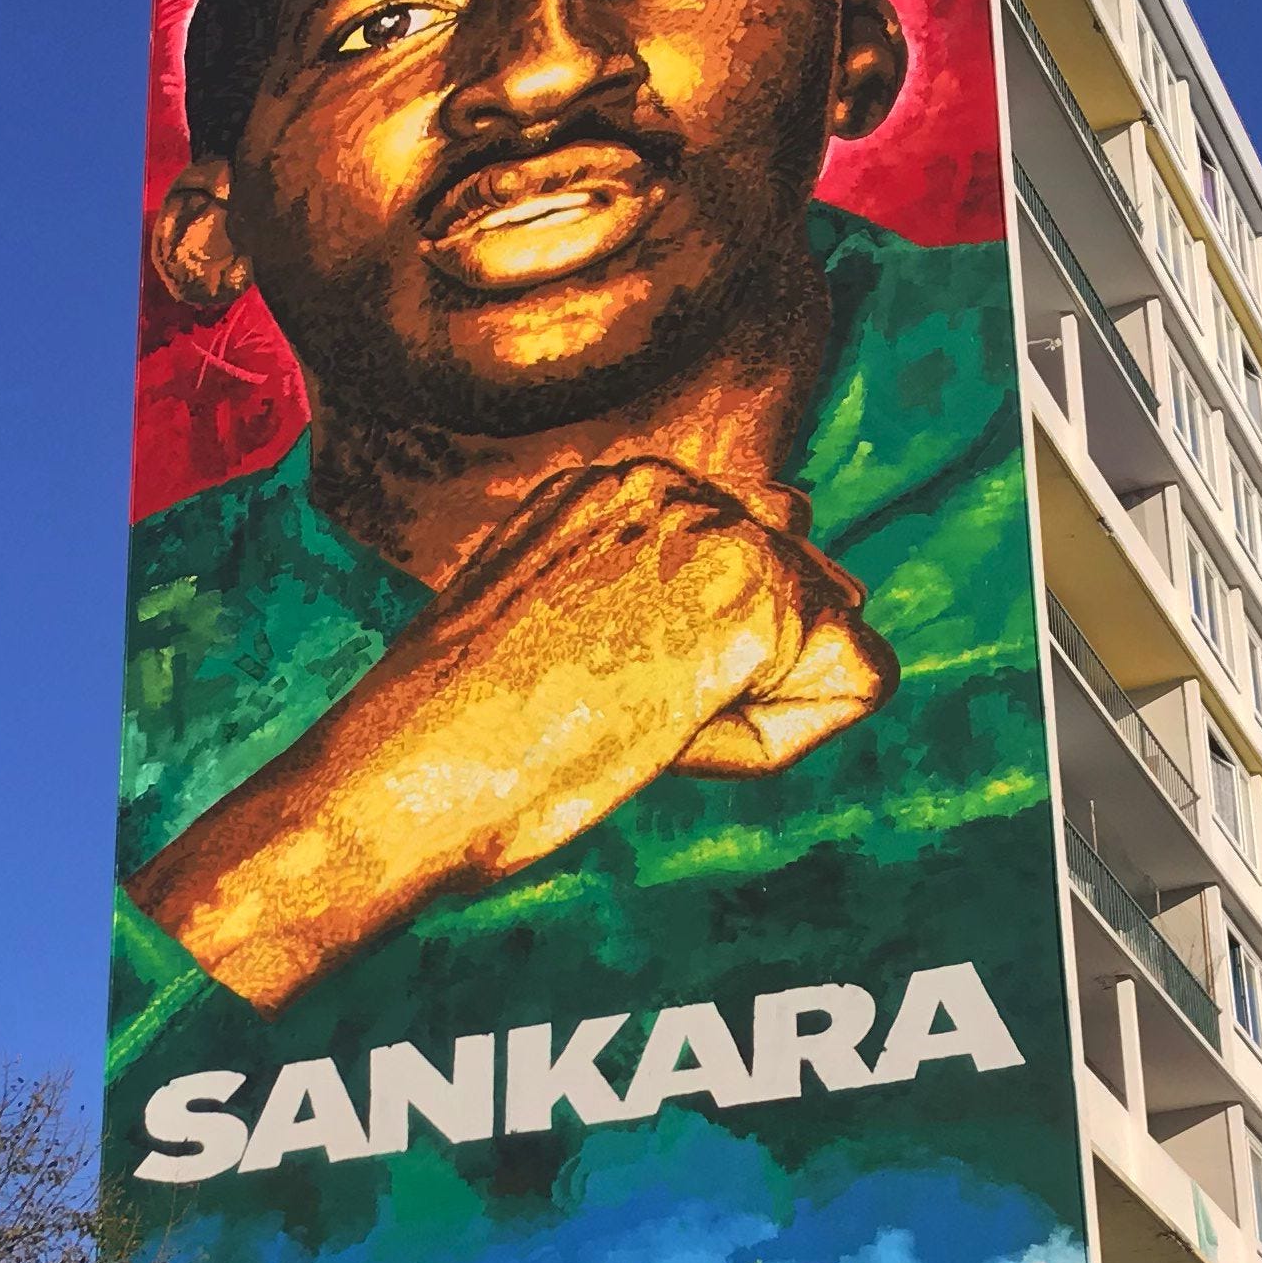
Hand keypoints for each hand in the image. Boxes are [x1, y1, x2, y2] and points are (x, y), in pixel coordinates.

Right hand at [128, 457, 892, 1010]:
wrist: (404, 776)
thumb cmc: (454, 732)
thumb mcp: (547, 631)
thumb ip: (648, 596)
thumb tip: (799, 522)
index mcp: (617, 488)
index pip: (740, 588)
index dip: (698, 672)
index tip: (599, 695)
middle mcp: (674, 486)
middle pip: (798, 608)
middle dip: (744, 684)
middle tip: (618, 715)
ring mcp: (720, 532)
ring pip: (830, 644)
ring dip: (757, 713)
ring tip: (638, 725)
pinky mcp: (756, 601)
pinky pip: (857, 680)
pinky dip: (791, 739)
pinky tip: (680, 741)